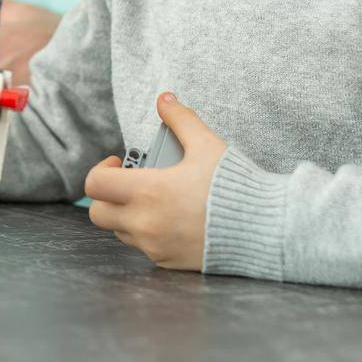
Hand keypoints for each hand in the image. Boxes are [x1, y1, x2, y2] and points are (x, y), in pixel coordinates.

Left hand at [84, 92, 227, 270]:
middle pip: (99, 213)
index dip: (102, 170)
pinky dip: (148, 233)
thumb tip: (165, 99)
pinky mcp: (168, 262)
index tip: (119, 164)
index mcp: (148, 191)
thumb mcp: (207, 145)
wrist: (266, 230)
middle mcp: (145, 223)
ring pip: (120, 231)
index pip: (95, 184)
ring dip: (127, 214)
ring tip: (154, 198)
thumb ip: (181, 119)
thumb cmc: (235, 186)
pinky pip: (144, 247)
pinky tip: (171, 218)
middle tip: (130, 183)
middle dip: (109, 196)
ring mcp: (155, 246)